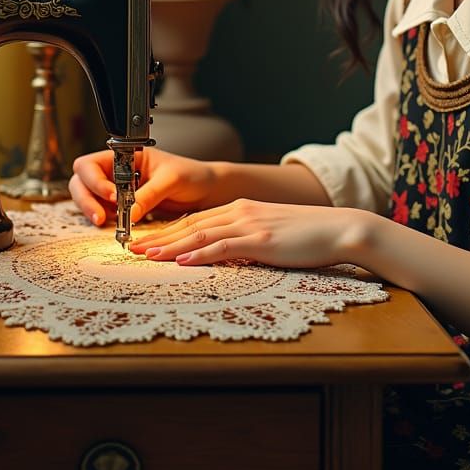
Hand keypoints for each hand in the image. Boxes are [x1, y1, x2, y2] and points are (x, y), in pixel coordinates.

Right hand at [70, 146, 220, 226]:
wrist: (207, 192)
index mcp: (125, 155)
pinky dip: (106, 222)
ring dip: (94, 213)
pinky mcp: (123, 210)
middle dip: (87, 200)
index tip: (113, 196)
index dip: (95, 181)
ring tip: (111, 224)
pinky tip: (118, 227)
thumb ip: (149, 194)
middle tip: (101, 218)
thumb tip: (128, 212)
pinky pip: (103, 215)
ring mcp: (117, 191)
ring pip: (88, 201)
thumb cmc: (192, 175)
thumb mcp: (171, 180)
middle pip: (81, 183)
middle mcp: (116, 172)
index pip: (91, 164)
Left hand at [128, 198, 370, 268]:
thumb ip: (247, 237)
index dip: (168, 230)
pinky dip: (199, 253)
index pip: (196, 219)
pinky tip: (182, 260)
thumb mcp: (272, 231)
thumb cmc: (309, 234)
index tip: (146, 240)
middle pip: (190, 224)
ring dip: (170, 246)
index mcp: (242, 208)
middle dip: (159, 236)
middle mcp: (241, 211)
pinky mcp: (261, 240)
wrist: (338, 228)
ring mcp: (250, 224)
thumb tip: (227, 252)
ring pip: (200, 234)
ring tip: (146, 255)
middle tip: (131, 247)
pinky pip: (223, 247)